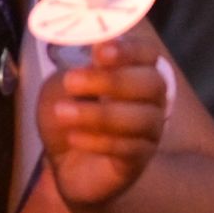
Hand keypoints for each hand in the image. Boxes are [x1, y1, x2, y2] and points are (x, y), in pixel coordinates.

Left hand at [38, 25, 171, 207]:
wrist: (63, 162)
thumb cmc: (67, 114)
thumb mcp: (61, 86)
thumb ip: (77, 70)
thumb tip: (91, 52)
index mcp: (135, 71)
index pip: (147, 54)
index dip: (129, 50)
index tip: (100, 52)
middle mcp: (151, 99)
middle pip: (152, 84)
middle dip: (112, 80)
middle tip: (72, 82)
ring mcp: (150, 130)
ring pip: (142, 118)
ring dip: (100, 114)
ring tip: (63, 113)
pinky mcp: (139, 160)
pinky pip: (130, 149)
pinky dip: (99, 142)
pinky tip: (73, 138)